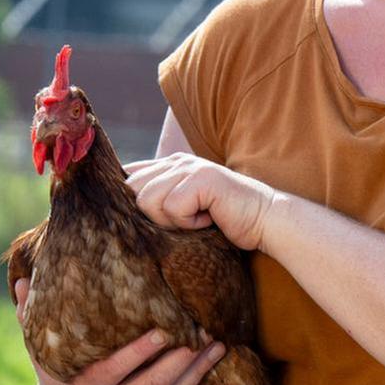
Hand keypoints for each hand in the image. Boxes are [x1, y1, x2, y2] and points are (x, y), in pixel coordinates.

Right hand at [13, 278, 225, 384]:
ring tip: (218, 348)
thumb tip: (21, 281)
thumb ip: (31, 319)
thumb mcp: (42, 351)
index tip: (162, 332)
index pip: (113, 371)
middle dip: (181, 361)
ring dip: (197, 375)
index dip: (138, 354)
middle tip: (205, 333)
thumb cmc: (57, 375)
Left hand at [124, 152, 277, 250]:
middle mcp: (176, 162)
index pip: (129, 176)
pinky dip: (189, 223)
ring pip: (148, 201)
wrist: (264, 220)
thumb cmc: (224, 220)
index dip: (128, 200)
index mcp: (169, 165)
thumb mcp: (184, 210)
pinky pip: (173, 208)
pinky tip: (209, 219)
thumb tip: (120, 207)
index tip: (145, 218)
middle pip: (133, 192)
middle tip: (182, 222)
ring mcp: (189, 168)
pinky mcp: (201, 179)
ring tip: (196, 219)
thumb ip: (157, 201)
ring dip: (172, 221)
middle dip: (153, 216)